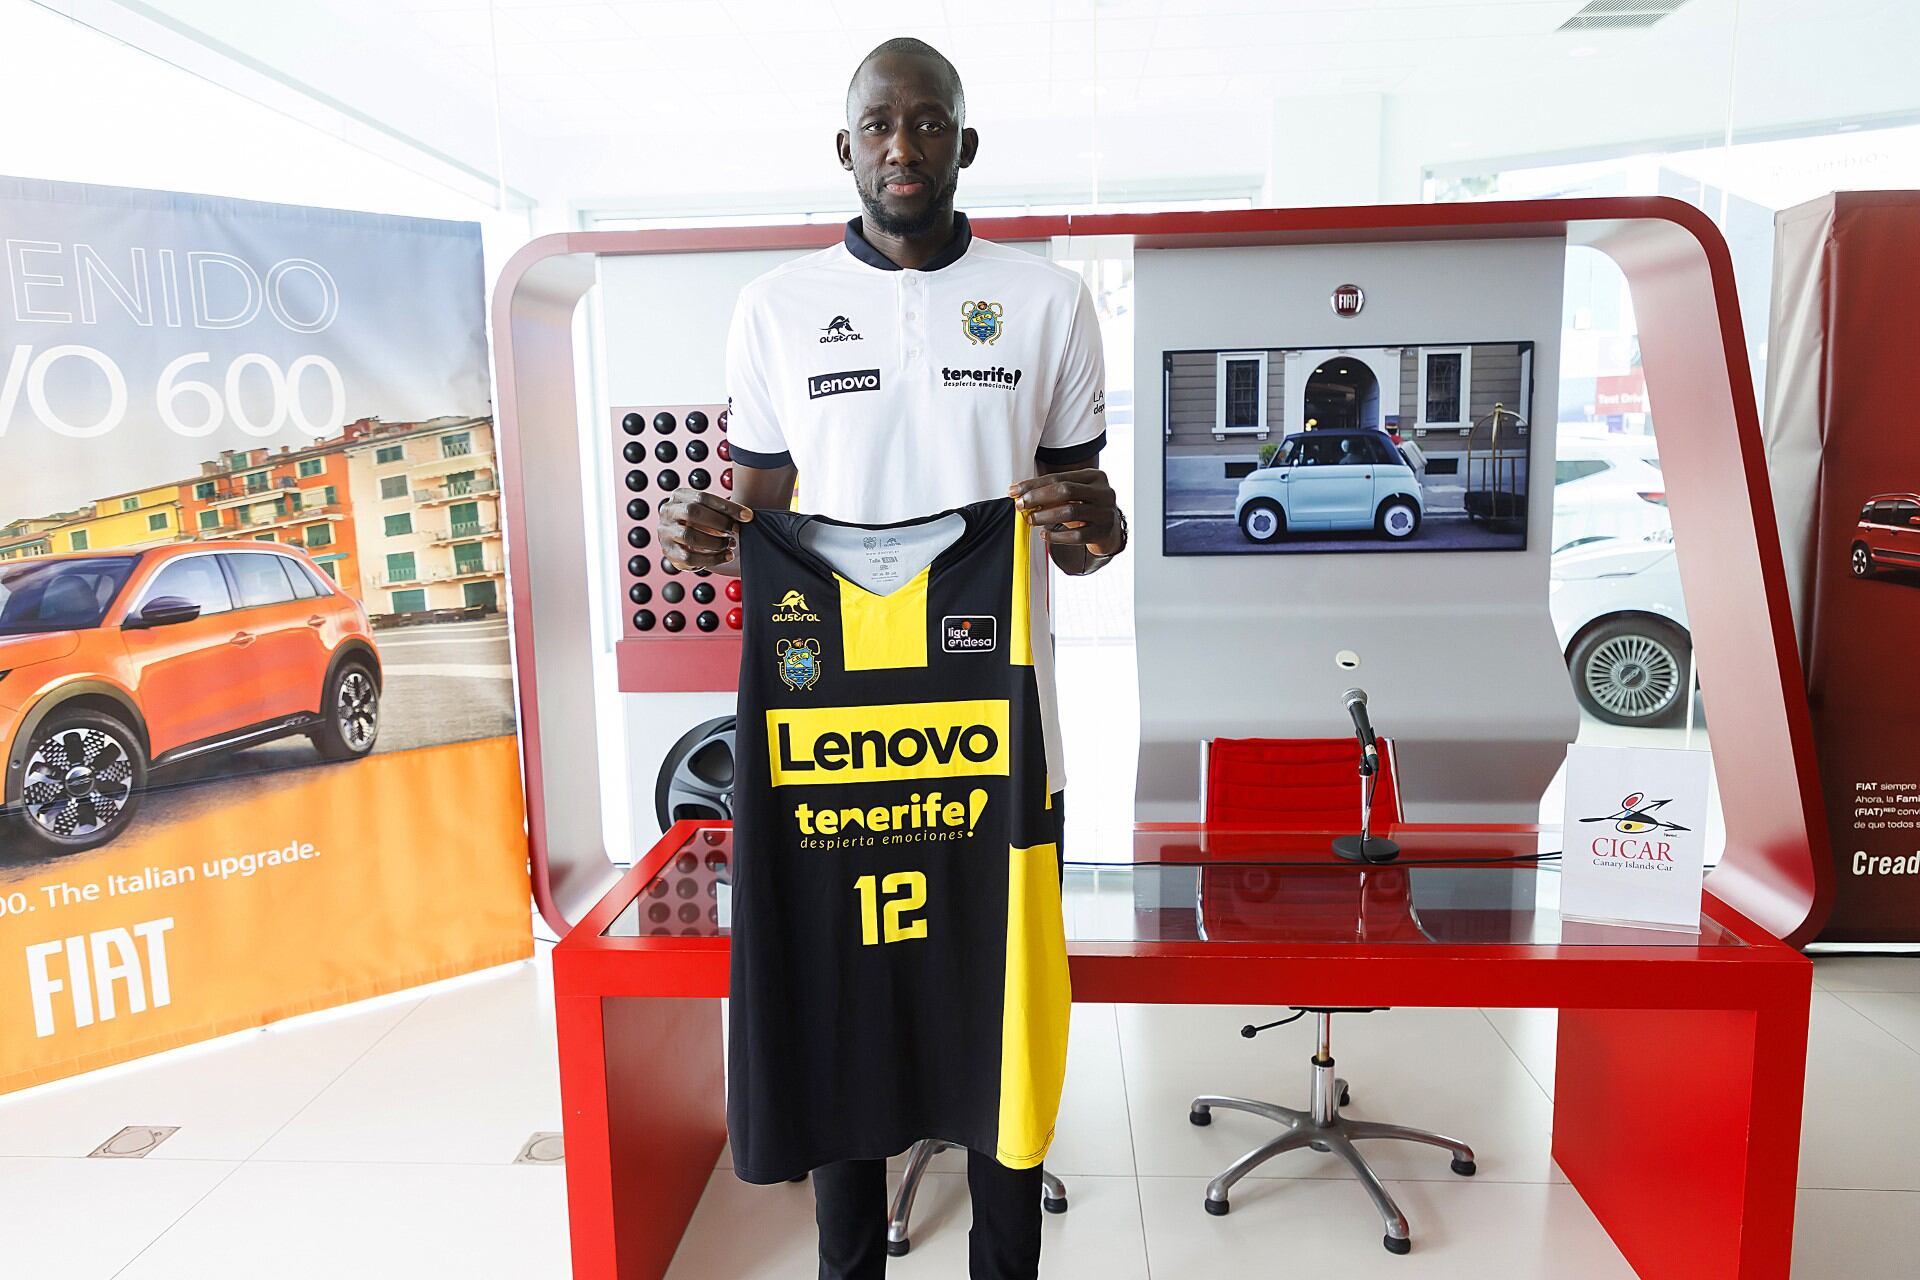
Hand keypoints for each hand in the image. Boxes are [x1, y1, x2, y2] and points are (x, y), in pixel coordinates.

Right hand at [658, 489, 751, 570]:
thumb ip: (722, 511)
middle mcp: (668, 511)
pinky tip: (726, 556)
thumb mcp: (707, 511)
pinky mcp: (668, 552)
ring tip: (731, 543)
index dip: (727, 506)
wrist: (680, 541)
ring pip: (690, 537)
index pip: (703, 497)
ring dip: (716, 542)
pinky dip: (712, 558)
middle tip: (736, 530)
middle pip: (693, 512)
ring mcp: (665, 532)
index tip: (747, 516)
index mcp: (679, 496)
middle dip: (719, 522)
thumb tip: (747, 516)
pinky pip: (690, 557)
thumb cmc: (699, 523)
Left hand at [1008, 468, 1124, 556]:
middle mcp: (1103, 492)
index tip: (1015, 491)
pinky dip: (1056, 536)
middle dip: (1038, 497)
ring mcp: (1105, 513)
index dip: (1034, 484)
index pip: (1059, 477)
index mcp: (1095, 476)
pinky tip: (1044, 535)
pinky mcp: (1102, 533)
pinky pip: (1076, 536)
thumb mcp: (1075, 495)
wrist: (1111, 530)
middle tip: (1021, 505)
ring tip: (1031, 519)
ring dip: (1045, 516)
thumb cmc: (1087, 507)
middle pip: (1066, 490)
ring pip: (1070, 512)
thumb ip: (1054, 492)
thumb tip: (1021, 494)